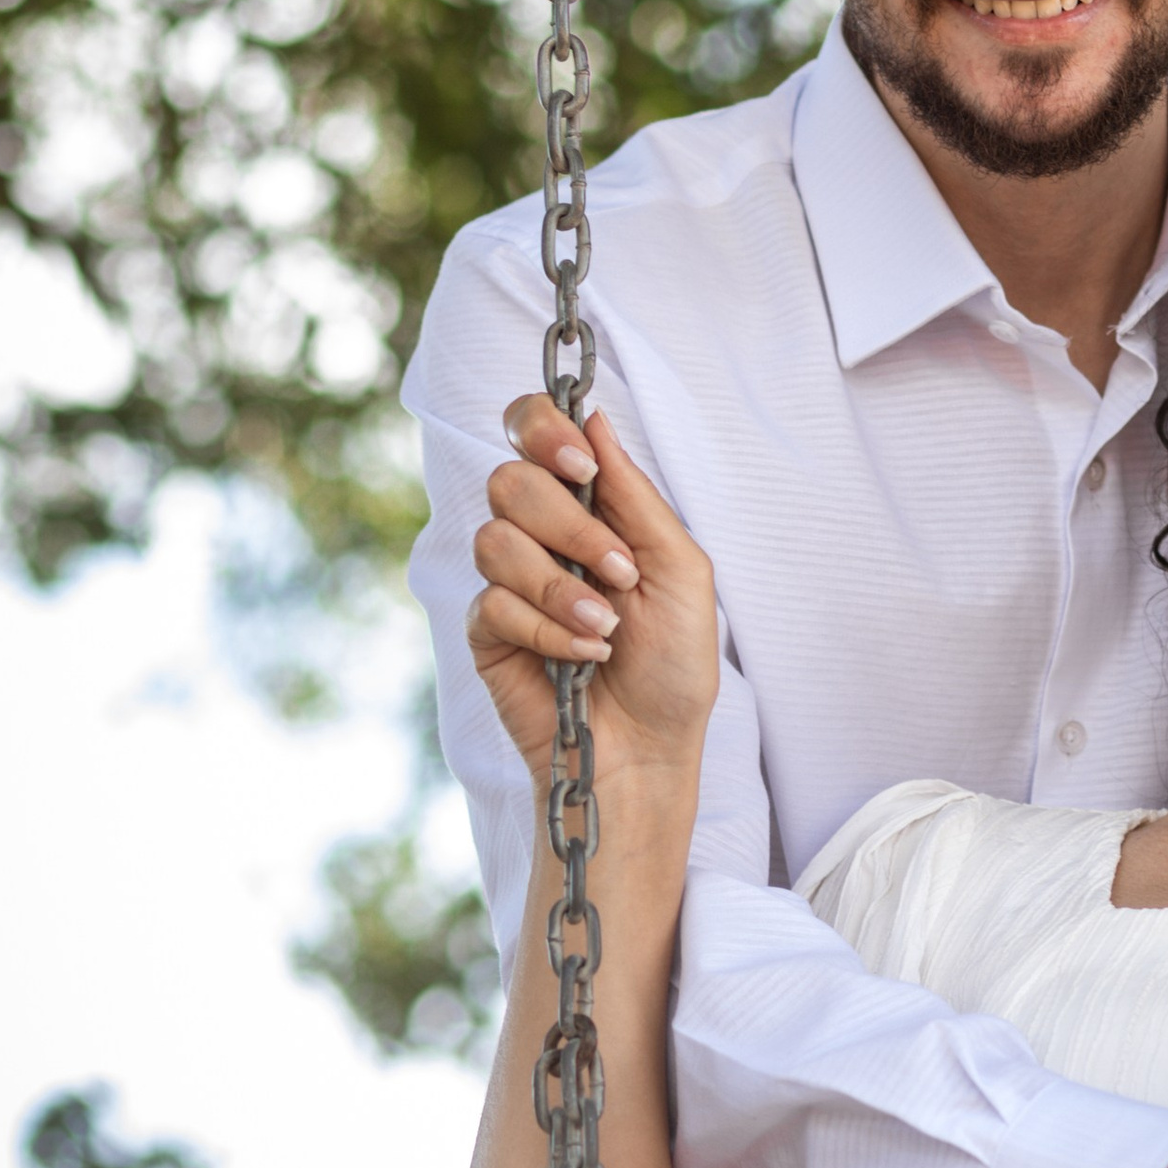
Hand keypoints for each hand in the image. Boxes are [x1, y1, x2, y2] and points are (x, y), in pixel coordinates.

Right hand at [467, 395, 718, 791]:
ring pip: (494, 540)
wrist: (649, 751)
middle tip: (620, 571)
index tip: (581, 463)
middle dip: (569, 525)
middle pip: (509, 480)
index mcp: (587, 505)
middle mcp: (540, 535)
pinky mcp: (487, 632)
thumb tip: (594, 417)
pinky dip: (547, 630)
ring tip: (607, 629)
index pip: (532, 429)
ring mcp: (507, 582)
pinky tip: (582, 658)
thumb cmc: (673, 665)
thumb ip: (636, 495)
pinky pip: (492, 603)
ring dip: (562, 587)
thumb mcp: (681, 570)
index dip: (542, 428)